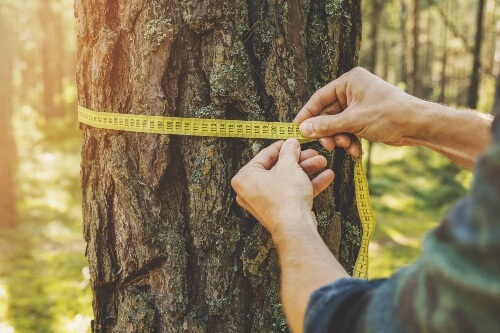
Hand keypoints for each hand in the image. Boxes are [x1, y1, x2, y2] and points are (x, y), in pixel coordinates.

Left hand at [231, 139, 333, 234]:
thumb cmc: (285, 197)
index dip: (282, 147)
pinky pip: (293, 193)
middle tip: (312, 153)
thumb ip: (289, 152)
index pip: (265, 155)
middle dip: (300, 160)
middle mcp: (251, 191)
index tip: (292, 142)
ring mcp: (266, 202)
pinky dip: (308, 185)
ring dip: (307, 171)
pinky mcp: (279, 211)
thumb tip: (291, 144)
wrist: (294, 226)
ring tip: (322, 162)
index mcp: (245, 178)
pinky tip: (325, 176)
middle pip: (279, 169)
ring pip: (288, 180)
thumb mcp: (289, 166)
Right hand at [295, 67, 422, 155]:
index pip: (320, 98)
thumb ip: (326, 125)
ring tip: (346, 147)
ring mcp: (358, 105)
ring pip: (337, 125)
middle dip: (328, 132)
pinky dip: (349, 141)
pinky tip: (356, 151)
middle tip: (327, 145)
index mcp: (349, 81)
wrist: (417, 125)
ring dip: (339, 138)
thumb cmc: (388, 114)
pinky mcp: (364, 119)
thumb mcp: (353, 121)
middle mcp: (352, 91)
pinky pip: (348, 130)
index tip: (297, 129)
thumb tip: (303, 129)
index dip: (307, 115)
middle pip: (327, 114)